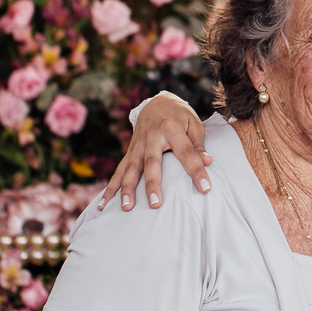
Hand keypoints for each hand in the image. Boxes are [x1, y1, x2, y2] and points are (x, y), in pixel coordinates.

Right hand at [100, 94, 212, 210]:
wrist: (157, 102)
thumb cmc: (180, 116)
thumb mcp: (194, 123)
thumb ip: (198, 144)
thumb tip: (208, 162)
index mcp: (172, 128)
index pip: (187, 152)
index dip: (197, 170)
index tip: (205, 188)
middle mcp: (152, 137)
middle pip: (152, 162)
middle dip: (153, 184)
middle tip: (156, 204)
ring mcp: (138, 145)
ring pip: (131, 168)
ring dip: (127, 189)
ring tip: (127, 208)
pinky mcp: (130, 151)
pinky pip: (119, 171)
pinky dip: (111, 187)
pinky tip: (103, 204)